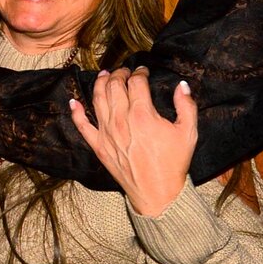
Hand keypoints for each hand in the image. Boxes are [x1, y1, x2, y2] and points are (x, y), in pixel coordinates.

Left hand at [71, 68, 196, 216]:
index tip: (143, 71)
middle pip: (114, 86)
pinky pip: (82, 125)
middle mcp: (121, 120)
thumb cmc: (173, 163)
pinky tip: (73, 102)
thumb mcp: (188, 133)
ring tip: (103, 75)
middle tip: (124, 71)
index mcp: (142, 115)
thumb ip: (186, 106)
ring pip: (97, 99)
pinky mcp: (98, 145)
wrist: (157, 192)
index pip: (136, 83)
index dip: (139, 72)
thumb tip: (182, 85)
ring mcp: (106, 133)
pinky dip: (76, 112)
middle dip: (119, 74)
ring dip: (99, 83)